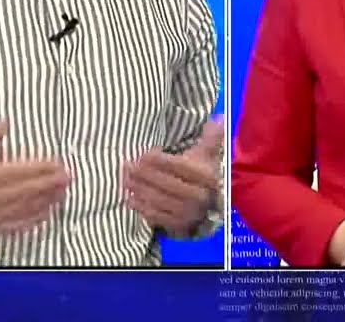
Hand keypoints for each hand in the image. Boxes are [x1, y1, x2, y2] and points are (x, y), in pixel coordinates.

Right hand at [0, 120, 70, 235]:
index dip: (41, 168)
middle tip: (69, 177)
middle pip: (27, 190)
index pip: (20, 171)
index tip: (58, 163)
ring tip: (63, 192)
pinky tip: (47, 213)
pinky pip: (16, 225)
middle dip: (50, 183)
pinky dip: (33, 220)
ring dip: (47, 200)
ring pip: (25, 207)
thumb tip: (6, 123)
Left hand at [123, 118, 223, 234]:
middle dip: (145, 174)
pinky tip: (130, 198)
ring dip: (140, 190)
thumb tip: (219, 118)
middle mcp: (199, 196)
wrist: (210, 207)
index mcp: (206, 176)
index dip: (160, 160)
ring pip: (160, 200)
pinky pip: (157, 217)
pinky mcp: (178, 226)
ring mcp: (189, 213)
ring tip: (125, 180)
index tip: (143, 154)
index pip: (179, 166)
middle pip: (167, 183)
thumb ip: (211, 137)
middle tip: (127, 166)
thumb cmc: (203, 175)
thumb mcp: (207, 155)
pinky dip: (142, 208)